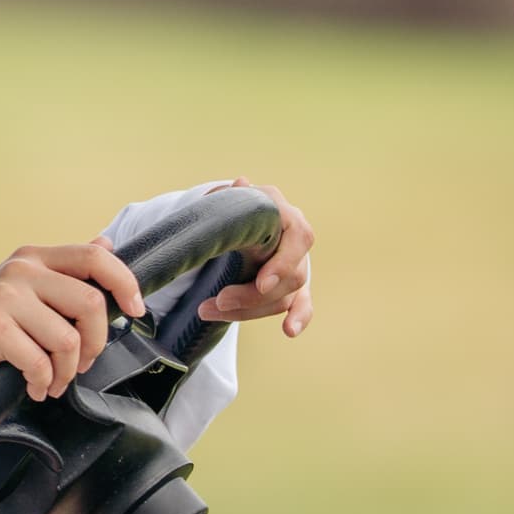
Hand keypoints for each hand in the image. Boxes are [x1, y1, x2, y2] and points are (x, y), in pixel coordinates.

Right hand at [0, 242, 143, 402]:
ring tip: (56, 379)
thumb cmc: (5, 309)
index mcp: (40, 256)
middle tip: (85, 362)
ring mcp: (7, 296)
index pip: (94, 258)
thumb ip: (70, 266)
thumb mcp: (35, 280)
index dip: (124, 282)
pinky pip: (38, 362)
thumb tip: (107, 242)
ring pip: (67, 340)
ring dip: (67, 371)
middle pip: (89, 304)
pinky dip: (43, 382)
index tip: (135, 310)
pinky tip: (37, 386)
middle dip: (95, 343)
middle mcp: (24, 270)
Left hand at [192, 180, 315, 337]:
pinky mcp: (293, 287)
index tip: (261, 284)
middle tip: (217, 300)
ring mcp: (297, 265)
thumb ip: (234, 196)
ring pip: (285, 296)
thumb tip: (242, 182)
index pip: (298, 240)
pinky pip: (303, 305)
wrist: (239, 221)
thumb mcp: (233, 200)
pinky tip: (289, 331)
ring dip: (248, 310)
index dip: (282, 264)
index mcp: (286, 216)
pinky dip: (298, 318)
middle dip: (251, 295)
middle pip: (289, 277)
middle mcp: (297, 241)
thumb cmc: (236, 209)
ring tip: (209, 310)